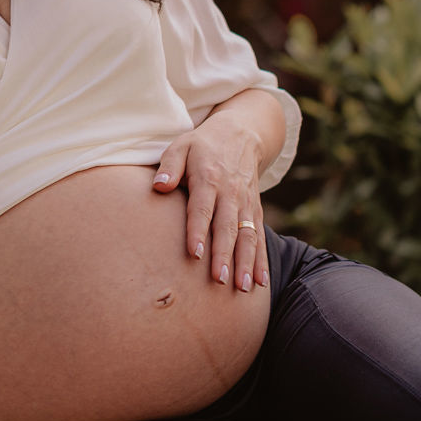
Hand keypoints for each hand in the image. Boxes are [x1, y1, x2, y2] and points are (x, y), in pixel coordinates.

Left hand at [151, 118, 267, 292]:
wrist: (242, 133)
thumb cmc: (203, 144)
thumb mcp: (182, 145)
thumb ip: (169, 166)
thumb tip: (159, 186)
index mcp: (209, 177)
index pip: (202, 208)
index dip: (198, 230)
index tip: (195, 253)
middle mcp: (231, 192)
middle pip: (227, 227)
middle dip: (224, 255)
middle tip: (219, 280)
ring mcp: (246, 202)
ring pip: (247, 235)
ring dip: (246, 262)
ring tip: (242, 287)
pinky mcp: (255, 209)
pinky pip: (260, 236)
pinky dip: (262, 260)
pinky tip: (260, 283)